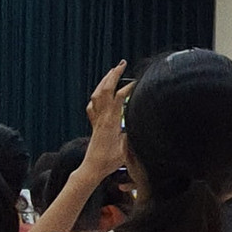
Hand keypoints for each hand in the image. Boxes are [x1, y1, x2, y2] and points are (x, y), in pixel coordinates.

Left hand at [83, 62, 132, 180]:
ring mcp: (96, 120)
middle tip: (122, 63)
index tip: (136, 81)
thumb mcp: (126, 150)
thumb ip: (132, 136)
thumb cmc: (109, 162)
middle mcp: (102, 117)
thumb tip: (140, 125)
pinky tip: (100, 94)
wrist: (92, 168)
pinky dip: (97, 96)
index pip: (119, 97)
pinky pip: (92, 106)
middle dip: (113, 75)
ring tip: (112, 72)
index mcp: (111, 121)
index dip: (127, 87)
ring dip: (104, 81)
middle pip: (105, 90)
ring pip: (97, 95)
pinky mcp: (94, 124)